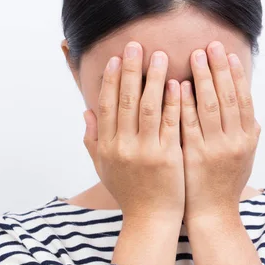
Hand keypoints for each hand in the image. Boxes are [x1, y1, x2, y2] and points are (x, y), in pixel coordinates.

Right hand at [82, 41, 184, 222]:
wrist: (151, 219)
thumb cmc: (128, 192)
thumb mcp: (103, 167)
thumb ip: (93, 140)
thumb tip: (87, 112)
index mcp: (106, 146)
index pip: (107, 105)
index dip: (110, 80)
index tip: (115, 58)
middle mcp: (123, 146)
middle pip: (125, 100)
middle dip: (130, 70)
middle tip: (135, 45)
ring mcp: (146, 151)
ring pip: (148, 107)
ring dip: (153, 78)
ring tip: (159, 56)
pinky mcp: (168, 156)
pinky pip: (171, 123)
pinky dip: (173, 102)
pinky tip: (177, 83)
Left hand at [180, 41, 260, 224]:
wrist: (212, 213)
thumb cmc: (227, 183)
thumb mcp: (246, 158)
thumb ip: (250, 133)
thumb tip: (252, 112)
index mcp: (247, 138)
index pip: (242, 99)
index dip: (236, 75)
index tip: (228, 54)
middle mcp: (234, 141)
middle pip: (227, 97)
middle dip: (219, 68)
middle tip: (210, 45)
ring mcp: (214, 148)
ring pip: (209, 106)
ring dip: (203, 78)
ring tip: (195, 56)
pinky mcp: (193, 155)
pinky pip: (188, 123)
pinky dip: (184, 102)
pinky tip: (179, 84)